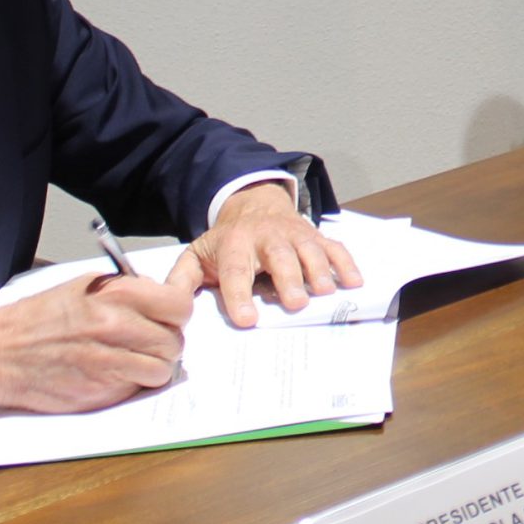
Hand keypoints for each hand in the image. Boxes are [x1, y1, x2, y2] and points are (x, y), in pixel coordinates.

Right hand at [0, 272, 192, 413]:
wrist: (0, 352)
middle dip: (166, 343)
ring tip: (133, 360)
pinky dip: (132, 384)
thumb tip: (162, 298)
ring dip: (153, 368)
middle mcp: (117, 327)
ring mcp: (110, 363)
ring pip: (162, 370)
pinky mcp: (101, 392)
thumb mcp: (86, 286)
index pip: (180, 306)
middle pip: (174, 341)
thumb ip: (128, 291)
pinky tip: (115, 374)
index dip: (178, 314)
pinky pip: (137, 389)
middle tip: (149, 342)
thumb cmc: (40, 318)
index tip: (170, 318)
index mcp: (117, 295)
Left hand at [171, 183, 362, 328]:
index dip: (239, 295)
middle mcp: (265, 237)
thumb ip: (181, 280)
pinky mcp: (314, 235)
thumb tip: (169, 305)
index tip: (247, 319)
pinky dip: (346, 263)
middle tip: (295, 304)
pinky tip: (354, 282)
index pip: (235, 271)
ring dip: (318, 270)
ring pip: (308, 249)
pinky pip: (333, 246)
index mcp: (234, 245)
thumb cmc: (226, 242)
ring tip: (325, 292)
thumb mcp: (196, 256)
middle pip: (278, 257)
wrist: (253, 204)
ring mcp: (294, 235)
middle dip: (288, 279)